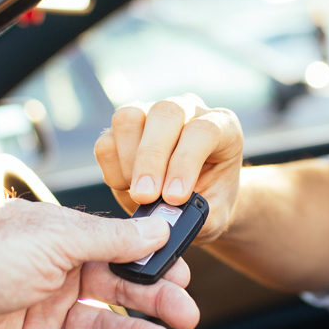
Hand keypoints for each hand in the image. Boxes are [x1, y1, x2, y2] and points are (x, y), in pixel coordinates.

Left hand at [0, 199, 199, 328]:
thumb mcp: (57, 237)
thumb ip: (112, 238)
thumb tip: (156, 227)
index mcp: (58, 238)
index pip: (117, 250)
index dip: (150, 262)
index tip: (182, 274)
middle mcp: (51, 275)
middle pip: (115, 291)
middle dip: (153, 302)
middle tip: (185, 314)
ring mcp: (40, 314)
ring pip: (100, 328)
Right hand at [93, 94, 243, 243]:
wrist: (196, 201)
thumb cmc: (211, 203)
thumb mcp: (215, 215)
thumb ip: (197, 216)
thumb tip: (165, 217)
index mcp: (222, 126)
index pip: (202, 131)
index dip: (185, 163)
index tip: (174, 198)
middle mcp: (187, 111)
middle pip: (165, 113)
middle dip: (151, 159)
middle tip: (145, 197)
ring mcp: (151, 114)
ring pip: (128, 118)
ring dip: (128, 161)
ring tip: (140, 194)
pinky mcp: (123, 130)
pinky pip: (106, 141)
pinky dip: (112, 170)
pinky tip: (128, 188)